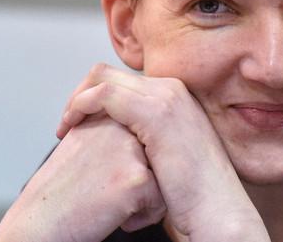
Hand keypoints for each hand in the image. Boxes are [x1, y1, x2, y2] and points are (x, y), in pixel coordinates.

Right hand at [0, 116, 164, 241]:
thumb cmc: (60, 190)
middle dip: (141, 176)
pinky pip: (160, 202)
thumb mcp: (81, 141)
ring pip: (164, 177)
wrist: (39, 222)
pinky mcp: (138, 178)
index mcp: (107, 114)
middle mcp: (120, 126)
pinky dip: (142, 216)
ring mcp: (130, 150)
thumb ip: (107, 125)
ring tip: (108, 201)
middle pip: (158, 155)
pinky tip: (112, 214)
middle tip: (104, 188)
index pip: (145, 137)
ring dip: (144, 197)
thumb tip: (139, 122)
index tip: (103, 175)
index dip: (128, 164)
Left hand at [57, 64, 269, 241]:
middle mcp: (171, 89)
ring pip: (102, 77)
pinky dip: (81, 106)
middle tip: (67, 122)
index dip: (93, 97)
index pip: (121, 81)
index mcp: (175, 96)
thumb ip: (147, 137)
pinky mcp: (156, 111)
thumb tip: (120, 139)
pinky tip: (72, 128)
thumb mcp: (168, 155)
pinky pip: (104, 94)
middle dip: (81, 94)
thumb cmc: (194, 194)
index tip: (79, 123)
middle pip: (108, 72)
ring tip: (66, 127)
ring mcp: (166, 97)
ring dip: (76, 100)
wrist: (217, 209)